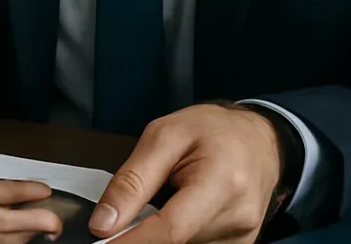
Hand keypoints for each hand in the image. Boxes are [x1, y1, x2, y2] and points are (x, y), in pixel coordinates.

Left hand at [89, 104, 282, 243]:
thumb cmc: (211, 129)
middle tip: (123, 214)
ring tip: (166, 196)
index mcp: (222, 183)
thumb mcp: (163, 136)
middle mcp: (239, 218)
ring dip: (161, 232)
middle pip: (175, 242)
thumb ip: (132, 180)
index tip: (102, 243)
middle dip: (141, 233)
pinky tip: (178, 210)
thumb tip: (104, 221)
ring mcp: (243, 236)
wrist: (259, 137)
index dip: (131, 242)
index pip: (170, 229)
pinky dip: (177, 234)